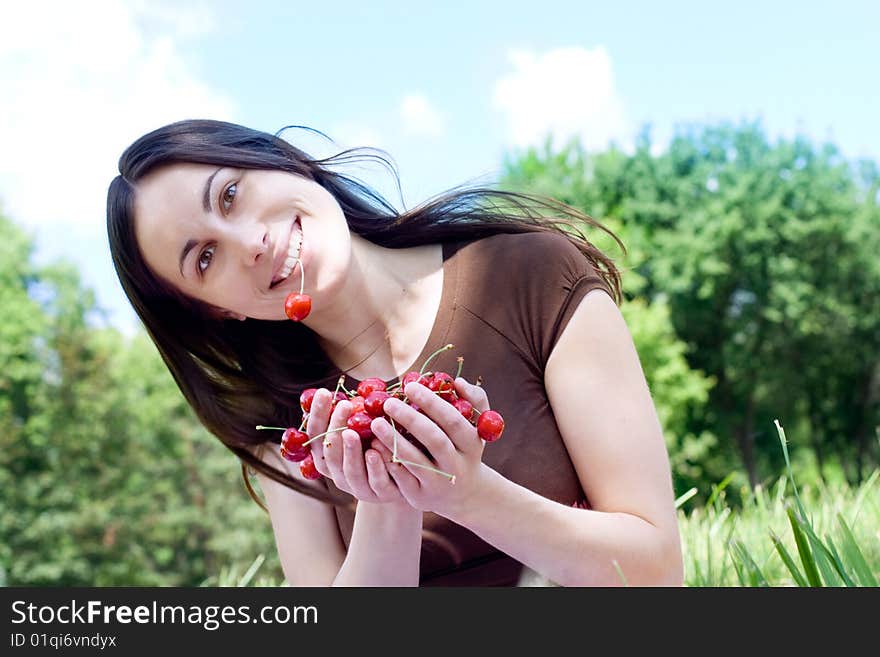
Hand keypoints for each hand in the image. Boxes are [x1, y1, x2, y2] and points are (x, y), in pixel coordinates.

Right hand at [306, 388, 408, 506]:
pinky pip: (375, 482)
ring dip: (349, 451)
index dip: (318, 414)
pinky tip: (375, 452)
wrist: (403, 481)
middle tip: (344, 406)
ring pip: (349, 471)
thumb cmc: (379, 446)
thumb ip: (355, 416)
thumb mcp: (364, 431)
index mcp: (329, 456)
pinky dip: (375, 467)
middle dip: (334, 428)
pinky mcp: (379, 494)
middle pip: (330, 452)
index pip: (315, 434)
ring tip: (352, 432)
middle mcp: (338, 474)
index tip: (324, 392)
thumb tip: (351, 386)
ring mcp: (358, 487)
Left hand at [370, 377, 491, 517]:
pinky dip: (387, 460)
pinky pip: (401, 478)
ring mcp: (438, 483)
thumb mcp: (477, 426)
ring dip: (393, 440)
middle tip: (388, 402)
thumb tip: (457, 382)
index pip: (453, 420)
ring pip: (414, 460)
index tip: (409, 386)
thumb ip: (473, 400)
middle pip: (434, 440)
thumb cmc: (464, 448)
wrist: (463, 493)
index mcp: (471, 444)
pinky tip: (373, 445)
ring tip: (375, 422)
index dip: (432, 403)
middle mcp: (457, 465)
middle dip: (410, 419)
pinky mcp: (420, 496)